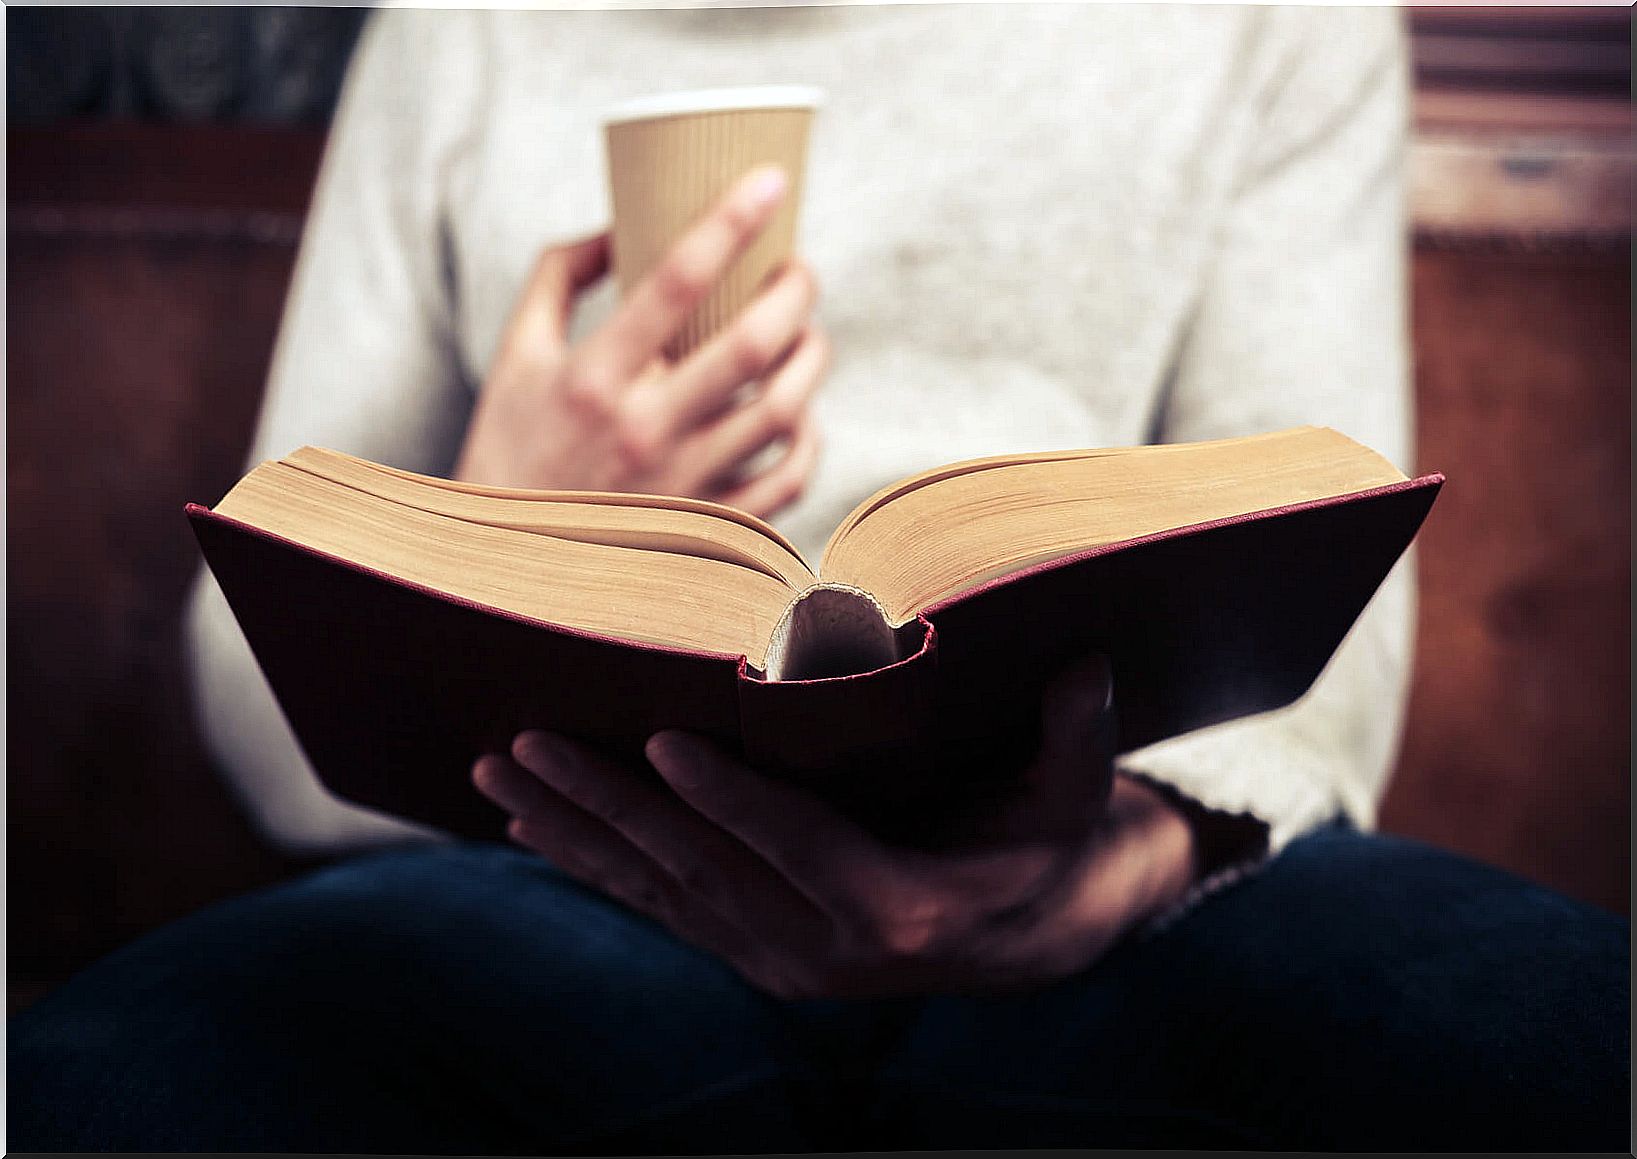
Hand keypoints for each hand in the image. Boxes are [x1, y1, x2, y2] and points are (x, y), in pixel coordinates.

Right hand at [454, 165, 827, 518]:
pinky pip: (788, 480)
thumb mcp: (515, 354)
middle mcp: (643, 430)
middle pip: (752, 345)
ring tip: (808, 334)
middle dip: (795, 291)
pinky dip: (810, 441)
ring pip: (783, 411)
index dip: (730, 222)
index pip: (675, 281)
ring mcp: (682, 484)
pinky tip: (802, 414)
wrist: (511, 565)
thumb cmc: (514, 447)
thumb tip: (622, 222)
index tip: (768, 181)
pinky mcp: (708, 526)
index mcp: (592, 378)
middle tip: (799, 269)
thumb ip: (560, 276)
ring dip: (812, 358)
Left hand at [472, 659, 1203, 997]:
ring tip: (501, 777)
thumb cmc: (1043, 846)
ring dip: (577, 833)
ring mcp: (778, 959)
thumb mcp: (1073, 799)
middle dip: (609, 803)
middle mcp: (824, 950)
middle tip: (528, 742)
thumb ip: (1077, 737)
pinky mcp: (751, 952)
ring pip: (661, 892)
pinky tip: (530, 826)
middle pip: (702, 867)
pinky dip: (593, 865)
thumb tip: (1087, 662)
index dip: (732, 798)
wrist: (1029, 939)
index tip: (663, 741)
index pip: (800, 845)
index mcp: (900, 908)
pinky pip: (659, 908)